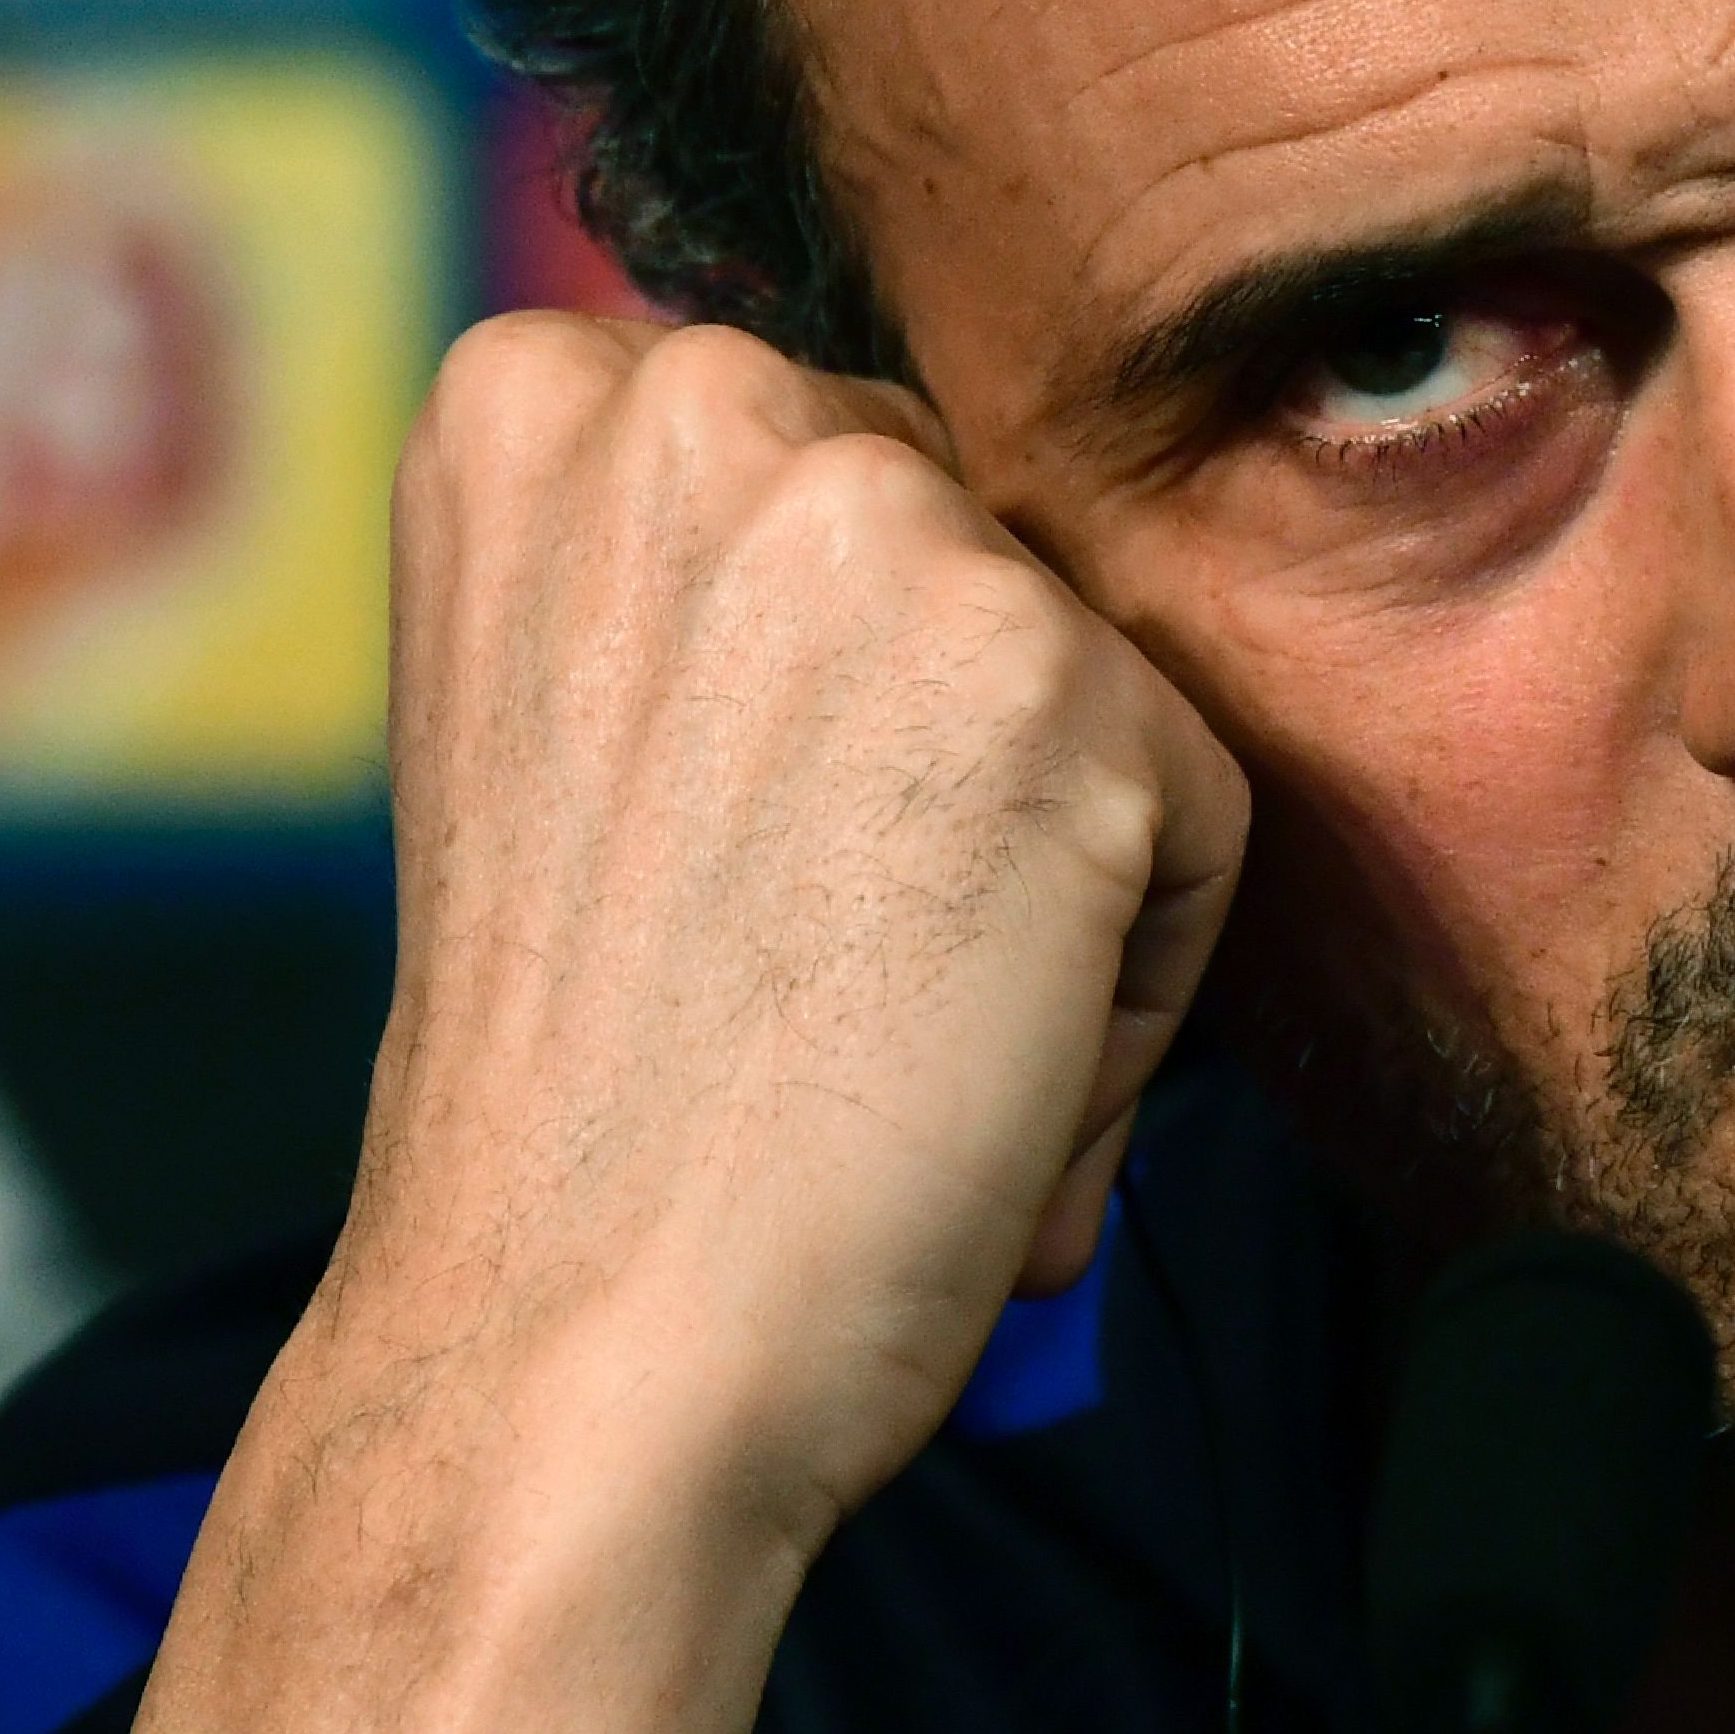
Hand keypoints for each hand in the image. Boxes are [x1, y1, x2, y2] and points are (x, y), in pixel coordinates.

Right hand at [324, 314, 1248, 1552]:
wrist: (574, 1337)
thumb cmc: (577, 1084)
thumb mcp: (562, 716)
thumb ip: (711, 578)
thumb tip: (941, 573)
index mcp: (536, 396)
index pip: (832, 474)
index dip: (818, 707)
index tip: (736, 863)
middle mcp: (696, 402)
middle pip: (974, 549)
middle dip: (946, 767)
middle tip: (815, 965)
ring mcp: (882, 528)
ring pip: (1096, 685)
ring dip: (1046, 881)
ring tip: (890, 1040)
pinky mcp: (1060, 681)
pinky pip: (1198, 815)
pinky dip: (1132, 985)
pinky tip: (974, 1085)